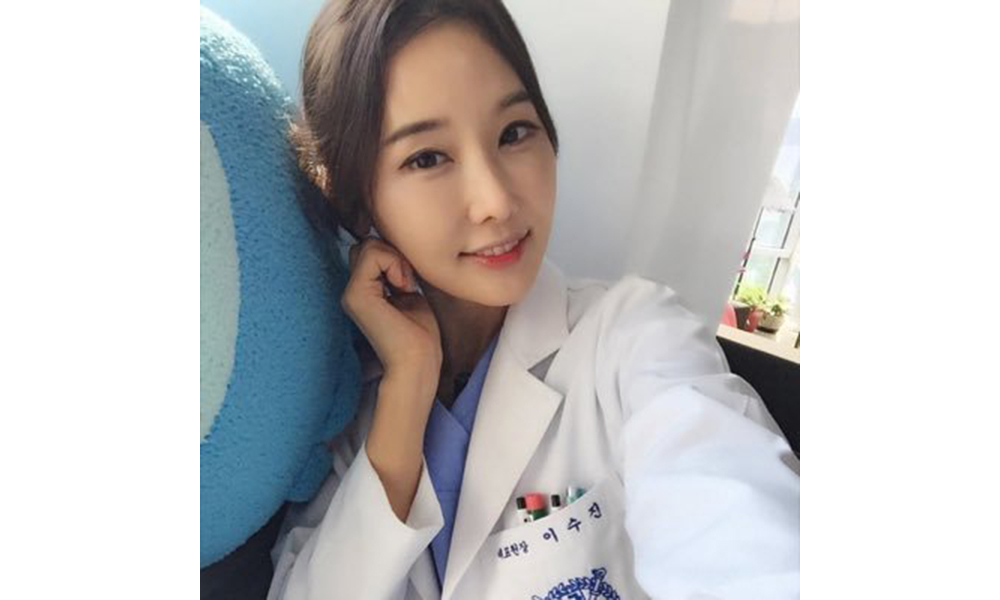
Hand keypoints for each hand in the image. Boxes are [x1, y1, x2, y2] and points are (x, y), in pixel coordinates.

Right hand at [341, 237, 441, 400]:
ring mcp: (351, 293)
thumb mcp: (410, 294)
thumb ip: (398, 273)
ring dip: (395, 258)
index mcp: (364, 291)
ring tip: (405, 285)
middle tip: (408, 281)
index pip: (371, 250)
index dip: (394, 256)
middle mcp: (353, 291)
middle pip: (367, 244)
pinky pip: (372, 254)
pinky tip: (403, 287)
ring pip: (368, 245)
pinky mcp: (355, 295)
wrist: (418, 362)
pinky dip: (394, 263)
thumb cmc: (420, 334)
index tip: (410, 279)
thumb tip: (397, 251)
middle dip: (393, 253)